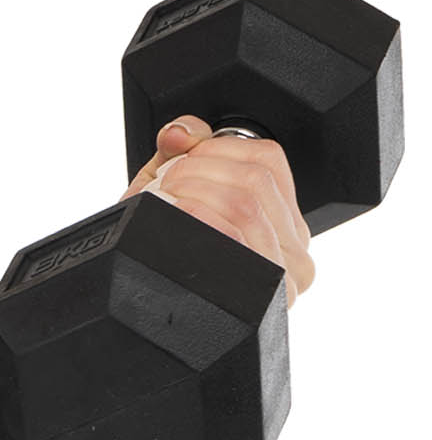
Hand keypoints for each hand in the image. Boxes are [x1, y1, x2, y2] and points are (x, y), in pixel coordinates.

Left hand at [118, 114, 315, 310]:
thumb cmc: (162, 253)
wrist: (144, 308)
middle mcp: (295, 251)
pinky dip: (199, 222)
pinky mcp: (263, 302)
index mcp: (284, 221)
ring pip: (246, 206)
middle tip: (167, 183)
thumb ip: (178, 152)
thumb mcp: (170, 194)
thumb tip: (181, 132)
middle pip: (255, 181)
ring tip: (168, 202)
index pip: (268, 159)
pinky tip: (178, 219)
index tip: (181, 161)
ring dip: (194, 193)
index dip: (216, 148)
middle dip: (199, 170)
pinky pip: (235, 243)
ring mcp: (283, 280)